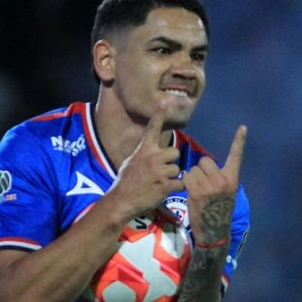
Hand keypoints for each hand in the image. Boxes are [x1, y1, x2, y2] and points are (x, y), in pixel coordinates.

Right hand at [111, 101, 181, 217]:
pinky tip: (163, 191)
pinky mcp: (165, 185)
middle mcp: (153, 157)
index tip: (166, 101)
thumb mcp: (131, 162)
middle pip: (174, 152)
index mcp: (144, 150)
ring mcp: (160, 171)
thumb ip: (144, 154)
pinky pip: (180, 183)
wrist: (121, 201)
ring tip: (158, 183)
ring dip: (171, 177)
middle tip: (160, 171)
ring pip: (177, 169)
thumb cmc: (125, 182)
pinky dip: (175, 188)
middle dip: (171, 161)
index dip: (160, 114)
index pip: (153, 128)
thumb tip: (152, 151)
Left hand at [183, 124, 245, 245]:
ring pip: (194, 169)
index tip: (243, 127)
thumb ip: (220, 178)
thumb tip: (206, 166)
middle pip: (205, 160)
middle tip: (203, 184)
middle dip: (201, 170)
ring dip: (192, 177)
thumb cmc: (219, 211)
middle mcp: (222, 180)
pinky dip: (186, 184)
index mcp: (232, 178)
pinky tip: (191, 193)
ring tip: (197, 190)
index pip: (236, 156)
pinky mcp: (197, 191)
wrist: (214, 231)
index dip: (239, 141)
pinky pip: (187, 177)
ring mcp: (210, 185)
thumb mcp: (227, 193)